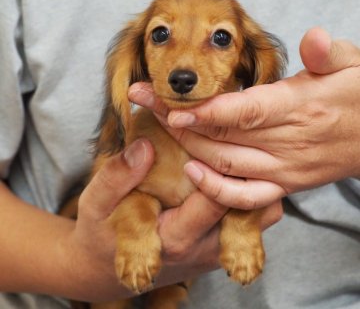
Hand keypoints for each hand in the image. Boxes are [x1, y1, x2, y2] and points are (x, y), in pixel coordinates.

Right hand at [64, 138, 246, 300]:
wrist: (105, 268)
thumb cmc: (100, 233)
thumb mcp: (96, 204)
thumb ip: (117, 177)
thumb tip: (144, 147)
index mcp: (174, 237)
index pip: (215, 200)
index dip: (219, 168)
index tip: (211, 140)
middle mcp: (203, 249)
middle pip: (250, 211)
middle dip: (246, 174)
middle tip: (234, 143)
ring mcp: (214, 252)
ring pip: (260, 219)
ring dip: (254, 188)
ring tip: (235, 160)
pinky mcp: (218, 249)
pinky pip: (251, 224)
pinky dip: (249, 198)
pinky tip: (230, 177)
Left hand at [128, 27, 359, 210]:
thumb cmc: (357, 97)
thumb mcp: (352, 65)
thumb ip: (329, 53)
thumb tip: (312, 37)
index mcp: (299, 108)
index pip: (244, 112)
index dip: (205, 112)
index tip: (171, 107)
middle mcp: (286, 144)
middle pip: (222, 135)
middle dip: (178, 119)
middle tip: (145, 99)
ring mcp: (282, 170)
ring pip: (224, 164)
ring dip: (187, 146)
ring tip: (157, 125)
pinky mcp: (282, 186)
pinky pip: (244, 197)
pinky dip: (216, 189)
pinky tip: (191, 173)